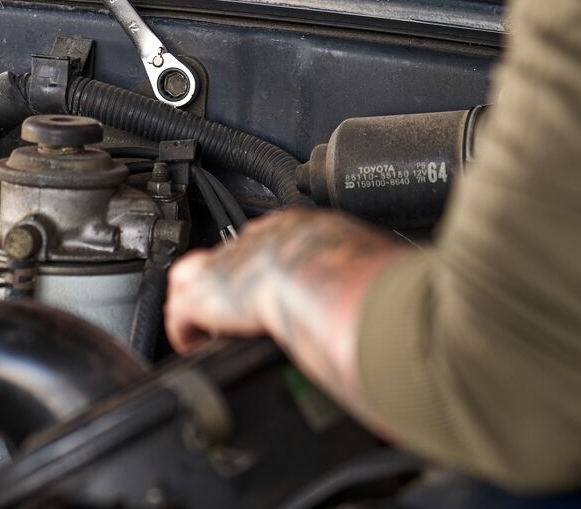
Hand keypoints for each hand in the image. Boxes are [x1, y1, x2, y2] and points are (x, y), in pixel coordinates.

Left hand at [165, 208, 408, 410]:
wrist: (322, 275)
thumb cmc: (357, 275)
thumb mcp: (374, 267)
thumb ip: (374, 280)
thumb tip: (400, 302)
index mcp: (303, 229)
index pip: (277, 244)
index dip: (274, 270)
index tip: (278, 291)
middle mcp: (260, 239)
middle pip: (235, 257)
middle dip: (236, 285)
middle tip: (242, 315)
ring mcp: (227, 262)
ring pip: (200, 278)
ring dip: (208, 307)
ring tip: (217, 333)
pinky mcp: (202, 293)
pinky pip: (180, 314)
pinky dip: (187, 333)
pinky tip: (198, 349)